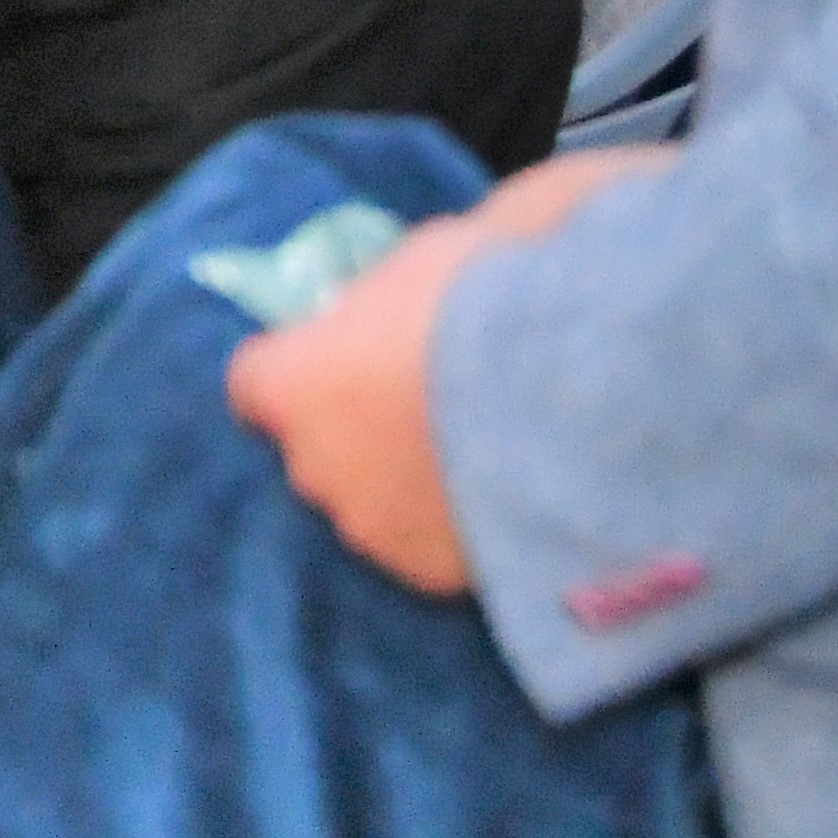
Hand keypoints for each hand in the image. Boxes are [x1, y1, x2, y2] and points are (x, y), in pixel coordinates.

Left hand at [223, 149, 670, 594]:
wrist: (584, 386)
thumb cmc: (488, 298)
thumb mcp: (418, 263)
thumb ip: (382, 298)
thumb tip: (384, 300)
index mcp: (292, 383)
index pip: (254, 384)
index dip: (295, 369)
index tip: (332, 357)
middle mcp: (314, 465)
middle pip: (313, 449)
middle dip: (353, 430)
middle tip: (421, 403)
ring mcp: (372, 529)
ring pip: (370, 506)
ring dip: (402, 484)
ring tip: (477, 453)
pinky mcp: (433, 573)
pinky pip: (429, 546)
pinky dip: (454, 527)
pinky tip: (506, 496)